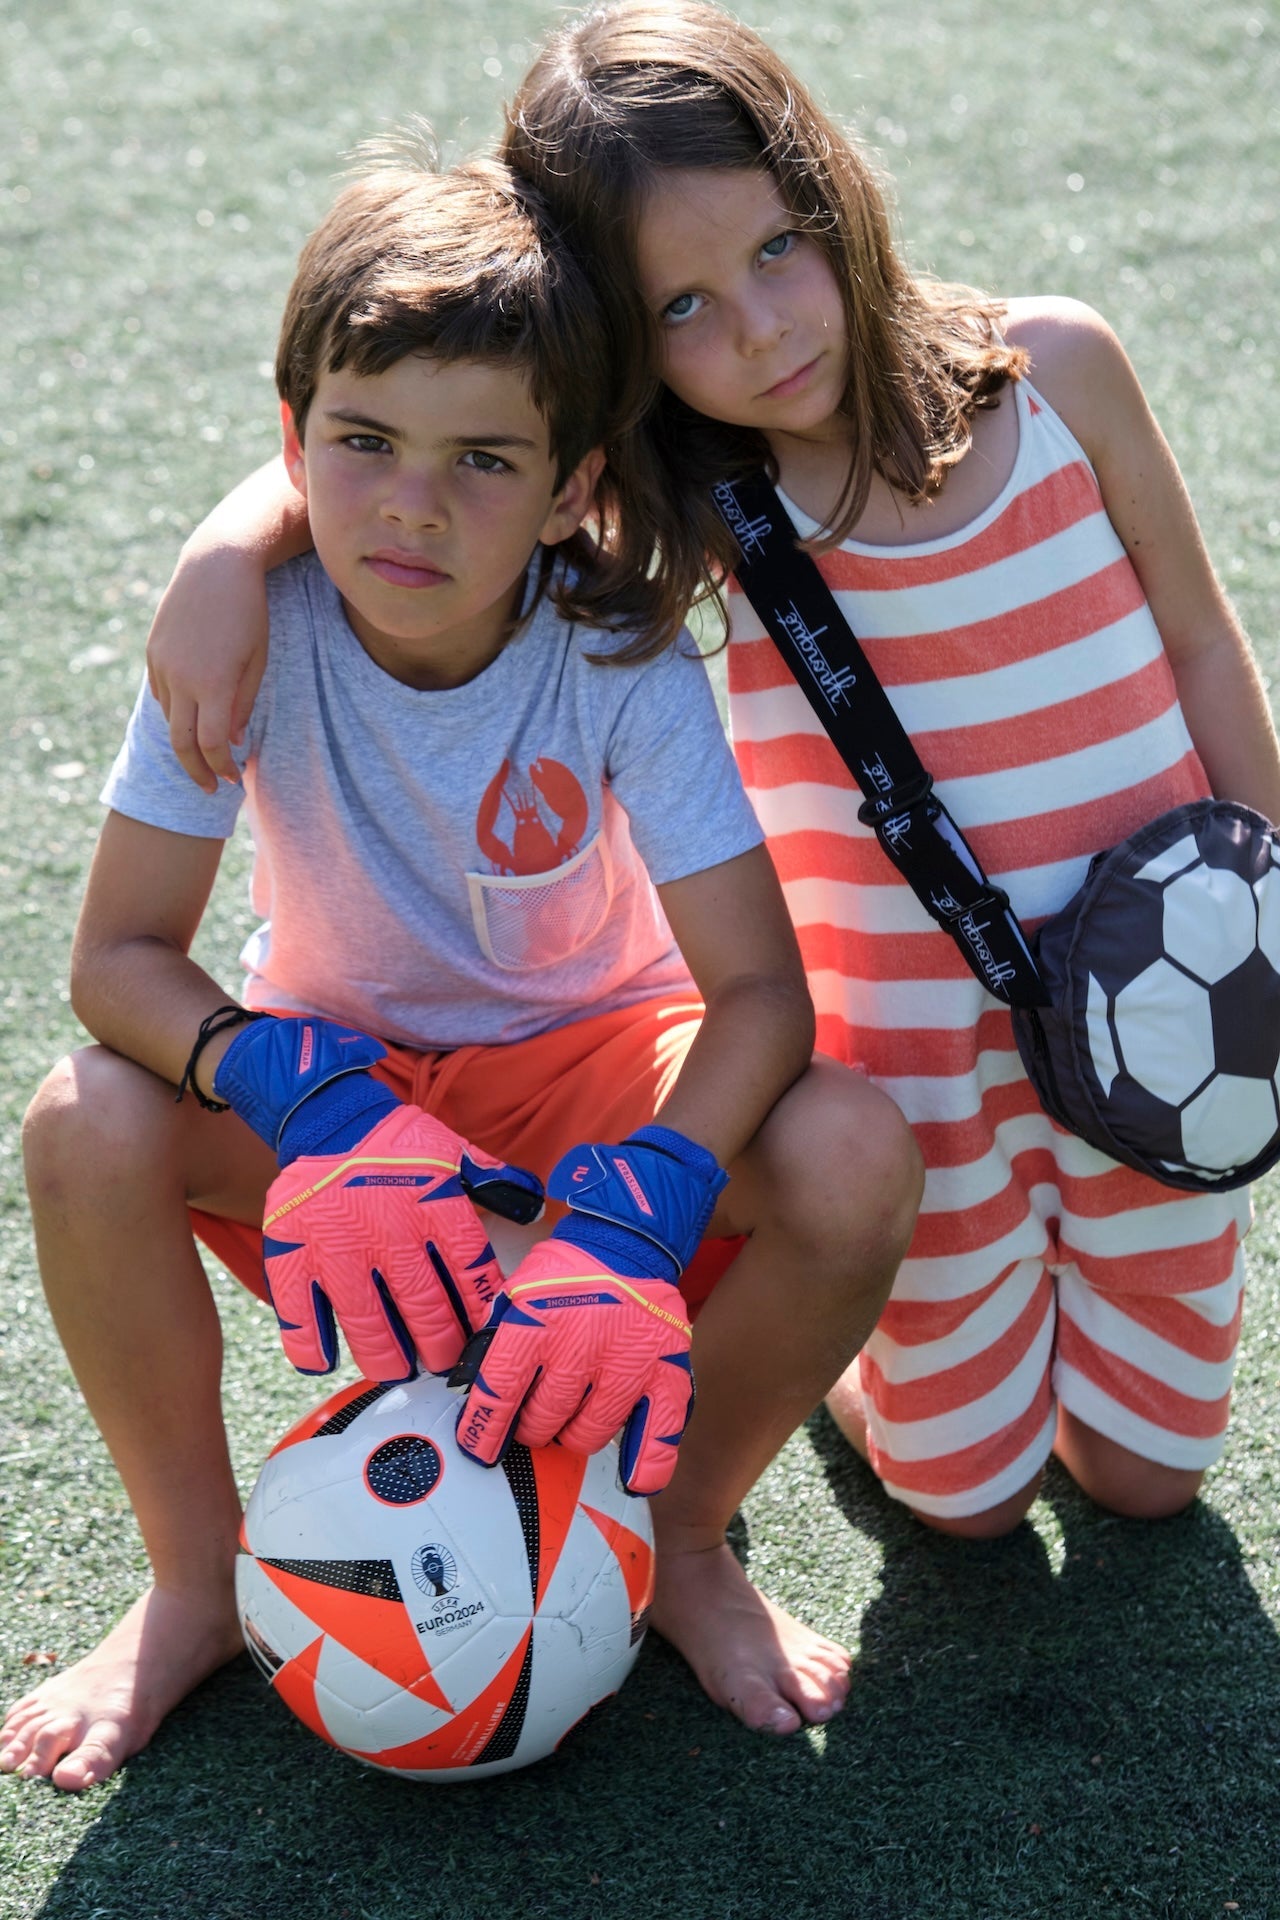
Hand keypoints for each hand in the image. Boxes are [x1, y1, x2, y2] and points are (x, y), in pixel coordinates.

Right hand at [147, 546, 268, 792]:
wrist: (216, 565)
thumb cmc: (249, 613)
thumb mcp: (257, 660)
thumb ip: (244, 704)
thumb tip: (233, 742)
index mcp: (212, 684)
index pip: (212, 745)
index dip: (222, 769)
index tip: (233, 781)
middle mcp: (181, 678)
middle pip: (181, 742)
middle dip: (196, 771)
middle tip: (211, 788)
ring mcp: (162, 664)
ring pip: (169, 717)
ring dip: (187, 738)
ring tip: (207, 750)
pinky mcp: (152, 651)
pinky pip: (161, 693)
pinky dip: (175, 710)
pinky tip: (192, 714)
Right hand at [214, 1015, 542, 1379]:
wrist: (328, 1116)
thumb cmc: (398, 1143)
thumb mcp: (453, 1152)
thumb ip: (495, 1184)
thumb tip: (536, 1209)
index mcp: (435, 1206)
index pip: (472, 1277)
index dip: (481, 1317)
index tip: (485, 1340)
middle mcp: (389, 1231)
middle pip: (426, 1314)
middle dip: (441, 1350)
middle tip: (444, 1364)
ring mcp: (337, 1247)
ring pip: (369, 1327)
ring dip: (389, 1360)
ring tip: (398, 1370)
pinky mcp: (293, 1254)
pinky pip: (302, 1319)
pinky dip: (315, 1349)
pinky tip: (329, 1360)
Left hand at [452, 1126, 726, 1493]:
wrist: (626, 1243)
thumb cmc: (565, 1273)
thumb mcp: (516, 1293)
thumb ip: (497, 1340)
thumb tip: (472, 1391)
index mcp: (535, 1322)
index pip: (500, 1394)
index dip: (483, 1430)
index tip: (479, 1447)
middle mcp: (580, 1346)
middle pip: (542, 1420)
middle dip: (530, 1426)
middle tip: (533, 1418)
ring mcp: (626, 1363)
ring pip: (588, 1433)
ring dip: (571, 1434)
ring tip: (568, 1420)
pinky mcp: (665, 1371)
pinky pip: (657, 1435)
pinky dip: (645, 1463)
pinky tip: (632, 1475)